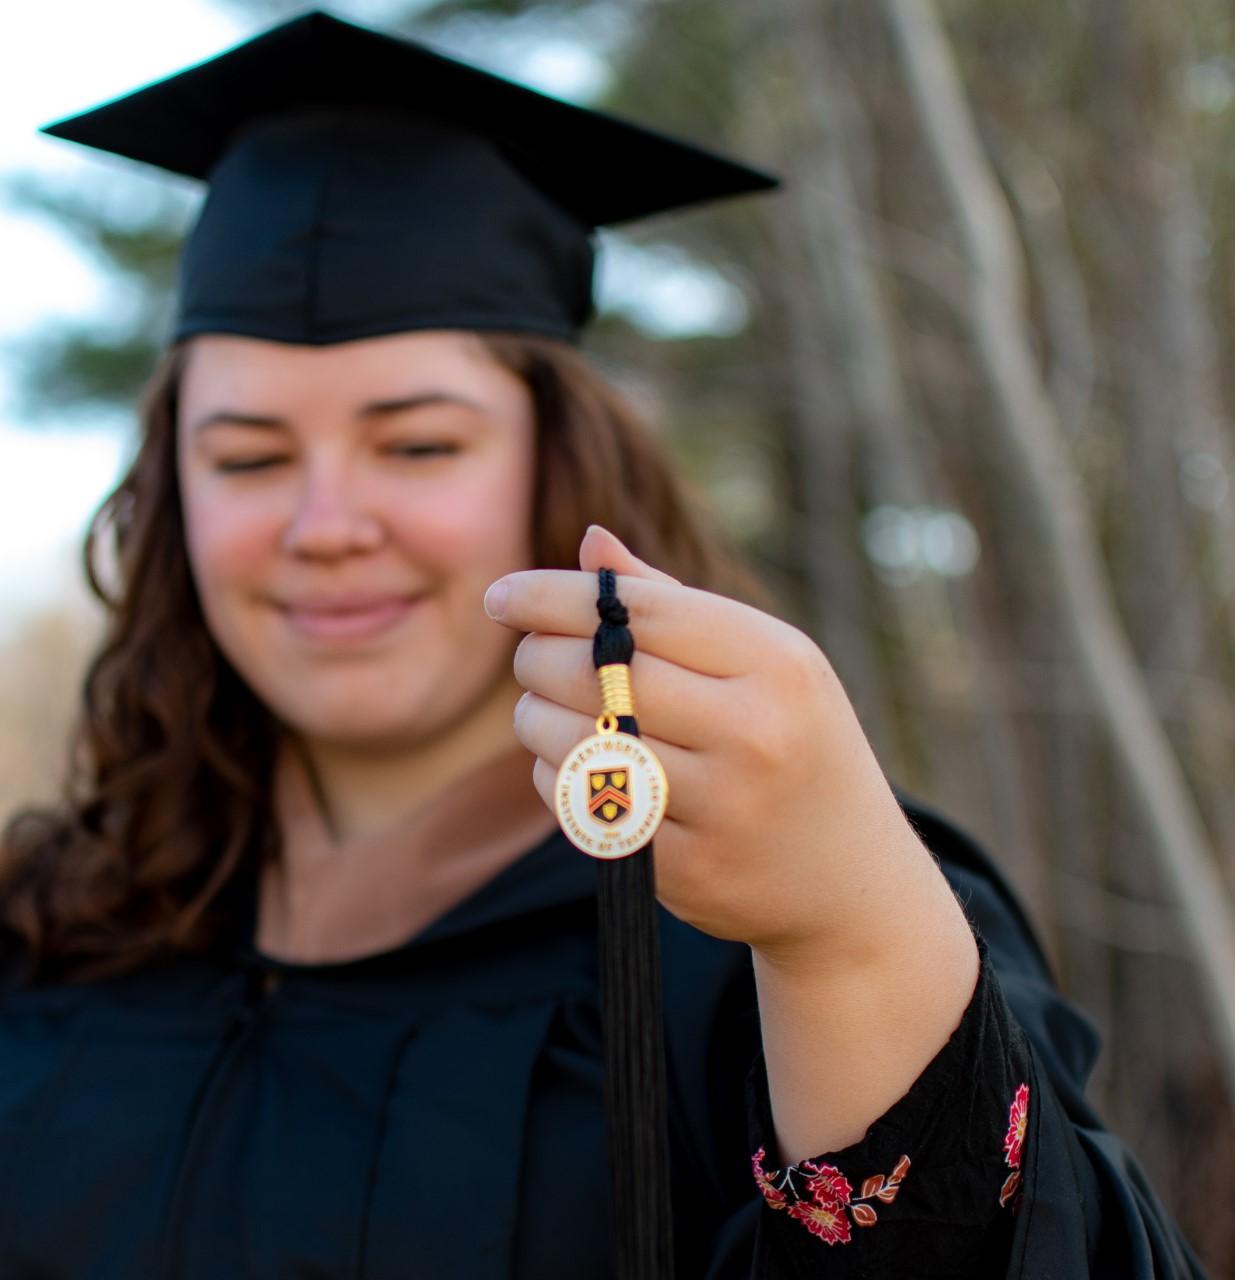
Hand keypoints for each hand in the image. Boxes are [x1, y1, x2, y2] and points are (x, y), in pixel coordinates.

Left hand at [484, 524, 954, 974]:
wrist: (850, 884)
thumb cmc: (796, 746)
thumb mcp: (766, 665)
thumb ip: (674, 605)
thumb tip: (592, 543)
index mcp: (777, 662)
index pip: (638, 610)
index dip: (553, 597)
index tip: (501, 595)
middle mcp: (754, 731)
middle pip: (594, 673)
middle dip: (537, 657)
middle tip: (531, 656)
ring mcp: (722, 807)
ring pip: (574, 742)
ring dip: (536, 719)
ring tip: (546, 711)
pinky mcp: (686, 870)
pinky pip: (581, 808)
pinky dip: (556, 780)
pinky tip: (575, 767)